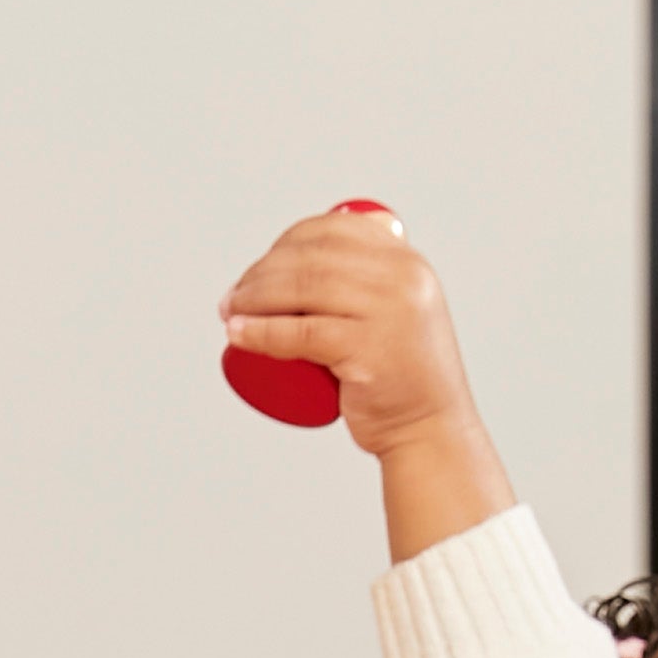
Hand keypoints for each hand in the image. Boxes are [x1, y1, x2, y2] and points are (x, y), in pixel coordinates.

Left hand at [219, 208, 516, 558]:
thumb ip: (372, 286)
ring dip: (253, 297)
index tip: (258, 269)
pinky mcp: (368, 350)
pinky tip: (237, 333)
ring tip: (229, 314)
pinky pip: (303, 332)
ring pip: (303, 289)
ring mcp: (387, 312)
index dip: (286, 242)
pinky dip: (262, 331)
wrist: (428, 428)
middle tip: (232, 299)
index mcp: (405, 261)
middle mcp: (401, 278)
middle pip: (312, 259)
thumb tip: (315, 266)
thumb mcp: (396, 313)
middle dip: (260, 273)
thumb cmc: (401, 378)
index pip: (335, 229)